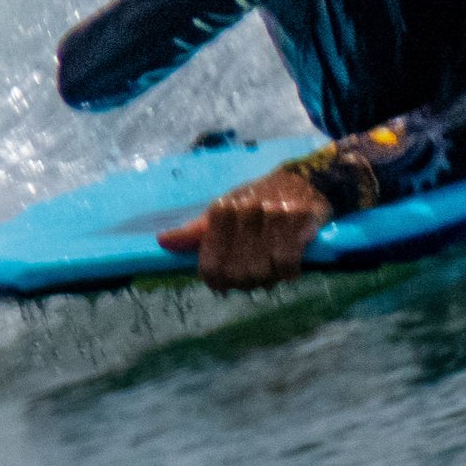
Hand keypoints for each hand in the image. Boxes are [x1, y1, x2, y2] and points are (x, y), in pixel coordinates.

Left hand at [156, 168, 333, 291]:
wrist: (304, 180)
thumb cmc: (257, 200)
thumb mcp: (224, 211)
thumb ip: (195, 232)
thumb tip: (162, 242)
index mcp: (221, 210)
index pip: (211, 264)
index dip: (216, 280)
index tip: (222, 284)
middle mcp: (245, 211)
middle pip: (237, 273)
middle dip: (244, 282)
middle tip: (251, 277)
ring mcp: (274, 215)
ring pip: (262, 272)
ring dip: (268, 279)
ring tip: (270, 270)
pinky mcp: (300, 220)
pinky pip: (288, 264)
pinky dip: (288, 273)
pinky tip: (288, 267)